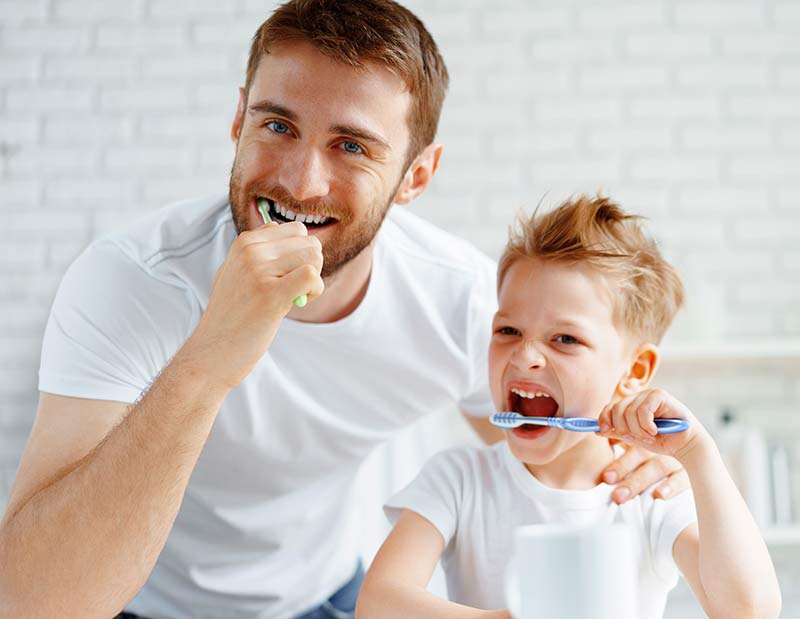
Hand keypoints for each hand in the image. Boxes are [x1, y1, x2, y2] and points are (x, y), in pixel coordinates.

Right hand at [184, 221, 323, 388]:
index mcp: (244, 242)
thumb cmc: (230, 316)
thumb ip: (257, 251)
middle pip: (309, 242)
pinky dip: (315, 290)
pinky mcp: (270, 294)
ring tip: (293, 297)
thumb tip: (286, 233)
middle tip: (293, 289)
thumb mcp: (235, 272)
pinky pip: (312, 276)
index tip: (287, 275)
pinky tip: (299, 302)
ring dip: (313, 280)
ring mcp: (258, 271)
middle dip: (311, 266)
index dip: (300, 253)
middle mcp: (250, 251)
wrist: (212, 351)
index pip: (295, 230)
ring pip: (314, 257)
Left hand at [598, 388, 701, 502]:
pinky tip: (655, 430)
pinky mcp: (660, 395)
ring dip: (638, 430)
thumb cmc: (662, 441)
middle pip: (616, 409)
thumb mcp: (634, 437)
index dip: (603, 419)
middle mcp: (640, 396)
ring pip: (628, 411)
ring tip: (650, 435)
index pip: (610, 407)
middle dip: (624, 428)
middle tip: (639, 438)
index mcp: (632, 404)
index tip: (603, 432)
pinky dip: (646, 425)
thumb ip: (617, 431)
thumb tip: (597, 429)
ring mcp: (650, 394)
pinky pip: (642, 410)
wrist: (686, 446)